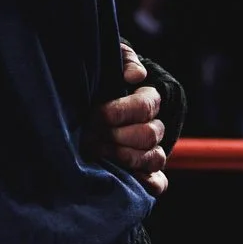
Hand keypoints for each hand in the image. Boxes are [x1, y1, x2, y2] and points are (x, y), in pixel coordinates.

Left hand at [89, 40, 181, 195]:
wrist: (84, 102)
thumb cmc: (97, 77)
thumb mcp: (109, 60)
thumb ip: (124, 60)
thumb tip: (136, 76)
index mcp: (148, 98)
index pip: (145, 107)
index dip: (119, 112)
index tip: (95, 113)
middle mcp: (154, 126)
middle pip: (150, 135)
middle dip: (118, 136)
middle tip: (91, 136)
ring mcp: (151, 150)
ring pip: (155, 158)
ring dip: (126, 158)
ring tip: (98, 152)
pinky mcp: (146, 171)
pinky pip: (158, 183)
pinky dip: (148, 183)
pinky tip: (129, 181)